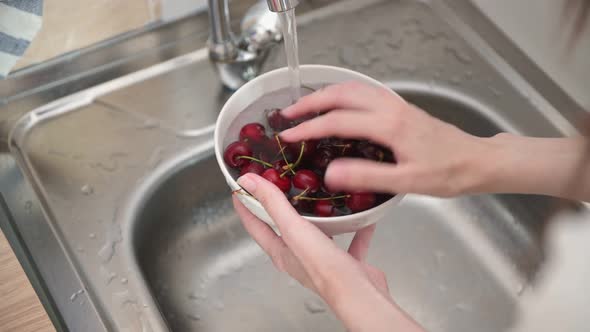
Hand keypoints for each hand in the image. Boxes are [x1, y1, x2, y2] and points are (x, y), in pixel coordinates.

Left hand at [234, 173, 423, 331]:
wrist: (358, 293)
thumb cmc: (324, 268)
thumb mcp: (293, 229)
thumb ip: (273, 204)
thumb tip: (248, 182)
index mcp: (281, 251)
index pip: (255, 225)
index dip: (246, 205)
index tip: (241, 188)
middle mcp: (298, 257)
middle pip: (283, 228)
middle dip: (280, 207)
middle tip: (279, 185)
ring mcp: (321, 261)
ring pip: (315, 234)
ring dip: (316, 217)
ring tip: (319, 198)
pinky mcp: (344, 263)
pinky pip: (347, 242)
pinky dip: (352, 229)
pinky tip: (359, 219)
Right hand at [280, 81, 492, 196]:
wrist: (477, 161)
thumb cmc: (447, 174)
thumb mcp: (406, 181)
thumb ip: (367, 176)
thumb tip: (329, 173)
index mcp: (389, 125)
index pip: (338, 121)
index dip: (309, 128)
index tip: (288, 137)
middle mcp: (390, 108)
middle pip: (341, 94)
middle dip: (310, 103)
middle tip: (287, 115)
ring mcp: (396, 105)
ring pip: (353, 89)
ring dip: (325, 95)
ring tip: (305, 108)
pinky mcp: (401, 108)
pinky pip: (364, 92)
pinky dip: (342, 95)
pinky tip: (337, 106)